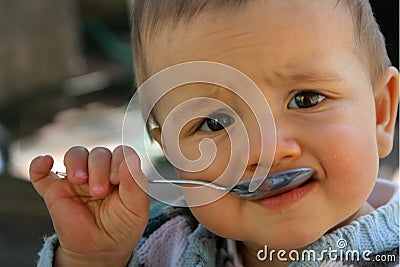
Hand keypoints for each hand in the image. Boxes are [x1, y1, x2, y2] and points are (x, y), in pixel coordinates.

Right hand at [29, 145, 149, 266]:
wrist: (100, 250)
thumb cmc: (120, 227)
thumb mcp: (136, 209)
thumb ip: (136, 184)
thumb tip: (131, 161)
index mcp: (121, 173)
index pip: (121, 153)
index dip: (119, 161)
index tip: (117, 179)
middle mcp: (100, 172)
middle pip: (98, 153)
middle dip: (99, 168)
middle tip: (99, 191)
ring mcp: (77, 179)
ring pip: (76, 155)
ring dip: (77, 162)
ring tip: (79, 180)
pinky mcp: (55, 190)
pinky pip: (42, 173)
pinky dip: (40, 165)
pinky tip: (46, 162)